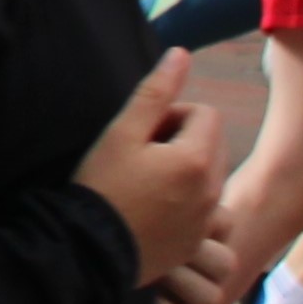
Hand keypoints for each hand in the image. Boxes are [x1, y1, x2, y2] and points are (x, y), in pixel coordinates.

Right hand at [70, 50, 226, 286]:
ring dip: (189, 171)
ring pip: (212, 176)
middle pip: (213, 144)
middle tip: (142, 155)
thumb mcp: (121, 133)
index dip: (172, 115)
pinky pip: (208, 211)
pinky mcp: (196, 242)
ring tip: (150, 182)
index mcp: (197, 159)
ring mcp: (207, 221)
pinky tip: (155, 209)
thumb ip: (155, 92)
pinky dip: (190, 202)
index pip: (204, 114)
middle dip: (183, 141)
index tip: (142, 133)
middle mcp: (212, 191)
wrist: (89, 249)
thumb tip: (182, 54)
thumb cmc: (102, 186)